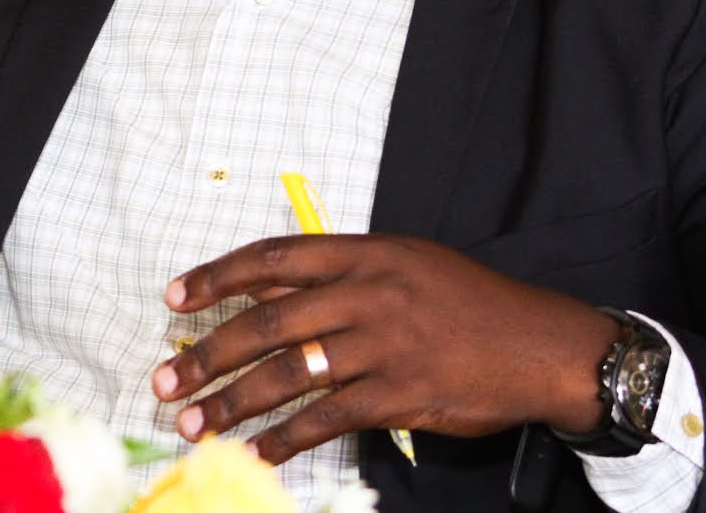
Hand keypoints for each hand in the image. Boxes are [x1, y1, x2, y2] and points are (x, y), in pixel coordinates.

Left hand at [149, 234, 618, 462]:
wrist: (542, 344)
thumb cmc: (465, 302)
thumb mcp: (403, 266)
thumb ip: (336, 278)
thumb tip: (260, 296)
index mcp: (364, 253)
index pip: (272, 259)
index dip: (215, 277)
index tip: (172, 299)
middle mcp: (369, 293)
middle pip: (266, 323)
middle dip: (206, 354)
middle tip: (163, 379)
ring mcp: (385, 345)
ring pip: (289, 374)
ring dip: (232, 401)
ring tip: (191, 422)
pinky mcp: (401, 395)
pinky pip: (327, 419)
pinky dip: (284, 439)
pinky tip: (254, 451)